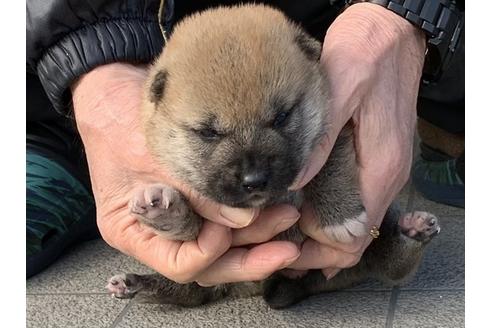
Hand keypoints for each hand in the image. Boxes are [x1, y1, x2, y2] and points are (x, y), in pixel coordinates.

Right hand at [72, 63, 300, 284]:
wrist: (115, 89)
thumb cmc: (119, 120)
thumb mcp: (152, 156)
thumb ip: (194, 192)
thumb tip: (242, 220)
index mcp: (135, 231)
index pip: (179, 263)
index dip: (207, 252)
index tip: (225, 228)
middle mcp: (160, 231)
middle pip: (209, 261)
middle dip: (249, 257)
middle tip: (286, 247)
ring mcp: (182, 215)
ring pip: (225, 243)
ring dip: (258, 235)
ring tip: (289, 215)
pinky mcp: (200, 198)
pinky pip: (228, 217)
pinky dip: (253, 217)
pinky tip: (278, 206)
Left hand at [288, 3, 425, 276]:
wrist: (390, 33)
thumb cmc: (366, 55)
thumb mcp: (339, 91)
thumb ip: (320, 142)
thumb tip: (295, 184)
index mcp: (380, 168)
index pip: (354, 234)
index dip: (319, 249)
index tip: (283, 243)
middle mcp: (385, 177)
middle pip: (353, 236)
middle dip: (315, 248)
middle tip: (274, 242)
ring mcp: (381, 169)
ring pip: (353, 222)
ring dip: (319, 232)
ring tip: (281, 229)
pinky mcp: (373, 159)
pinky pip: (353, 200)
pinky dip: (329, 213)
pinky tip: (301, 209)